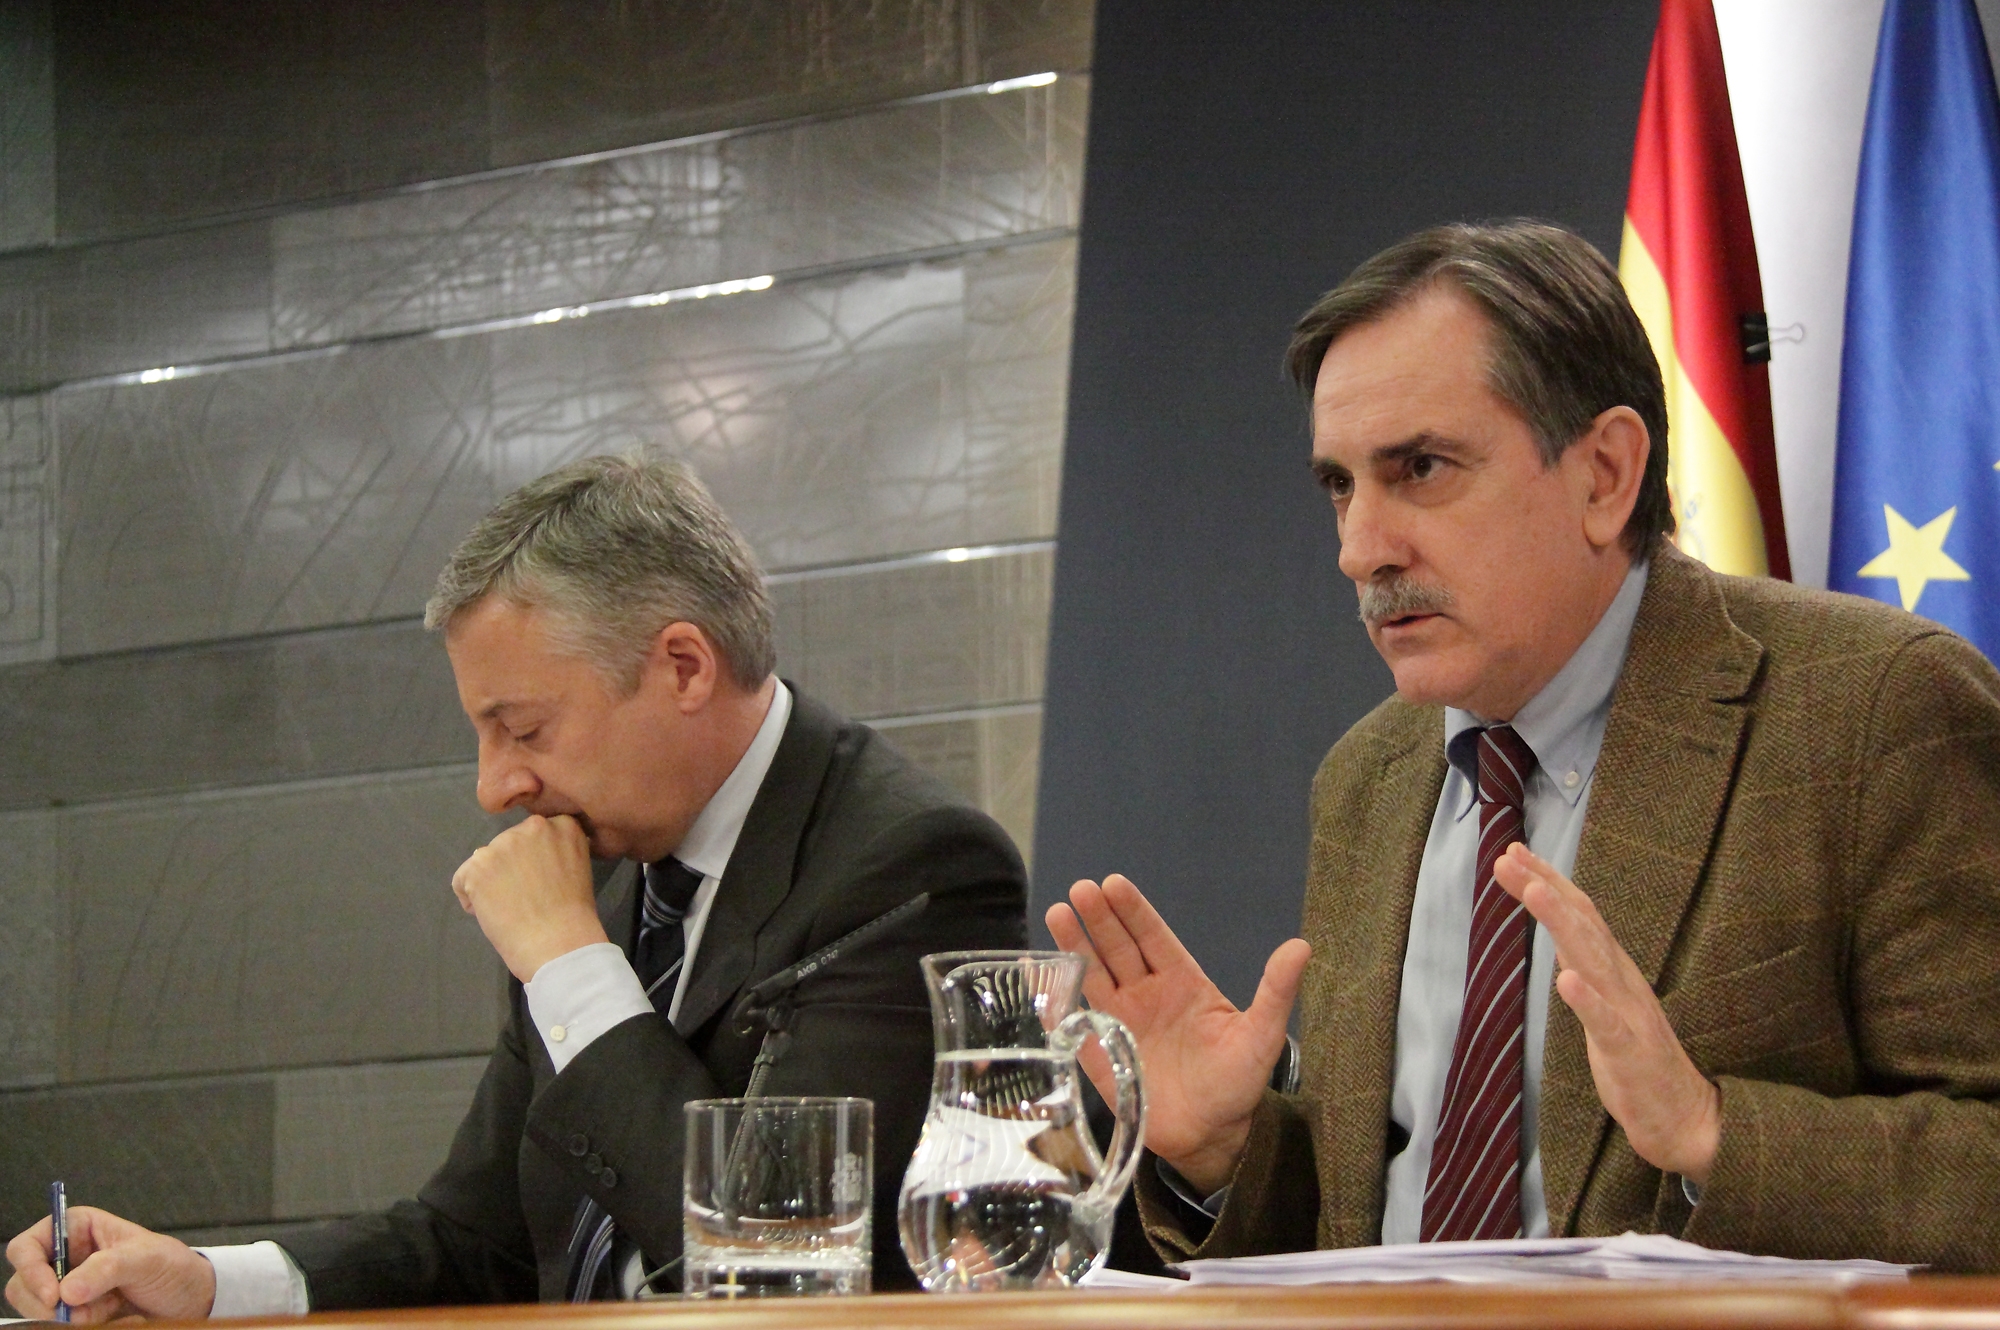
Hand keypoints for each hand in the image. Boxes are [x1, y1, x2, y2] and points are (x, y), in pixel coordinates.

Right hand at [6, 1207, 214, 1321]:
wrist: (190, 1299)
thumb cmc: (171, 1266)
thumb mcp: (146, 1258)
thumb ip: (107, 1268)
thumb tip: (67, 1291)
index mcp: (75, 1228)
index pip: (25, 1247)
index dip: (31, 1272)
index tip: (54, 1297)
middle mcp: (64, 1258)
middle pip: (23, 1286)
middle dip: (49, 1305)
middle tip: (82, 1314)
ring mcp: (67, 1289)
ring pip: (40, 1311)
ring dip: (73, 1319)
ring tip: (112, 1311)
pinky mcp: (75, 1314)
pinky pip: (61, 1326)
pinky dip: (84, 1328)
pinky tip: (116, 1319)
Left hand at [451, 814, 607, 981]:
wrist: (558, 942)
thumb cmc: (574, 915)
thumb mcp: (578, 868)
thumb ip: (556, 852)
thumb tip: (528, 859)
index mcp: (562, 826)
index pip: (537, 834)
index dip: (535, 858)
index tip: (542, 880)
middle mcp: (532, 827)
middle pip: (509, 843)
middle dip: (511, 866)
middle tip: (524, 896)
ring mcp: (502, 844)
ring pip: (485, 861)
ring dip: (490, 881)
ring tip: (508, 909)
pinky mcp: (478, 866)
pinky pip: (462, 880)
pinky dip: (471, 898)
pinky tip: (491, 914)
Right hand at [1046, 874, 1311, 1195]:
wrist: (1211, 1135)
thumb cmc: (1238, 1082)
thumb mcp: (1262, 1035)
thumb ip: (1276, 991)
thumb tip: (1302, 946)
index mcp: (1182, 982)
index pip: (1153, 938)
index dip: (1134, 912)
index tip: (1114, 884)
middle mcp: (1146, 994)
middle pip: (1118, 947)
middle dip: (1099, 918)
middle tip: (1081, 889)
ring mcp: (1120, 1021)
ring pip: (1093, 974)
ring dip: (1074, 945)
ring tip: (1057, 912)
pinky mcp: (1100, 1053)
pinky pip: (1075, 1021)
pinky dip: (1056, 999)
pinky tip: (1039, 976)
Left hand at [1493, 843, 1720, 1183]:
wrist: (1683, 1115)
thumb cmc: (1635, 1053)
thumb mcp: (1601, 998)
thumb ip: (1579, 960)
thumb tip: (1553, 922)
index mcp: (1614, 968)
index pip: (1580, 913)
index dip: (1548, 880)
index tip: (1512, 851)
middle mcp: (1622, 981)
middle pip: (1583, 924)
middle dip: (1545, 887)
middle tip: (1508, 857)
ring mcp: (1629, 1015)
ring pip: (1593, 961)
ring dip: (1563, 924)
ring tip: (1535, 892)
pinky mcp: (1630, 1053)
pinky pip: (1607, 1024)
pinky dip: (1587, 1000)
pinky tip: (1566, 980)